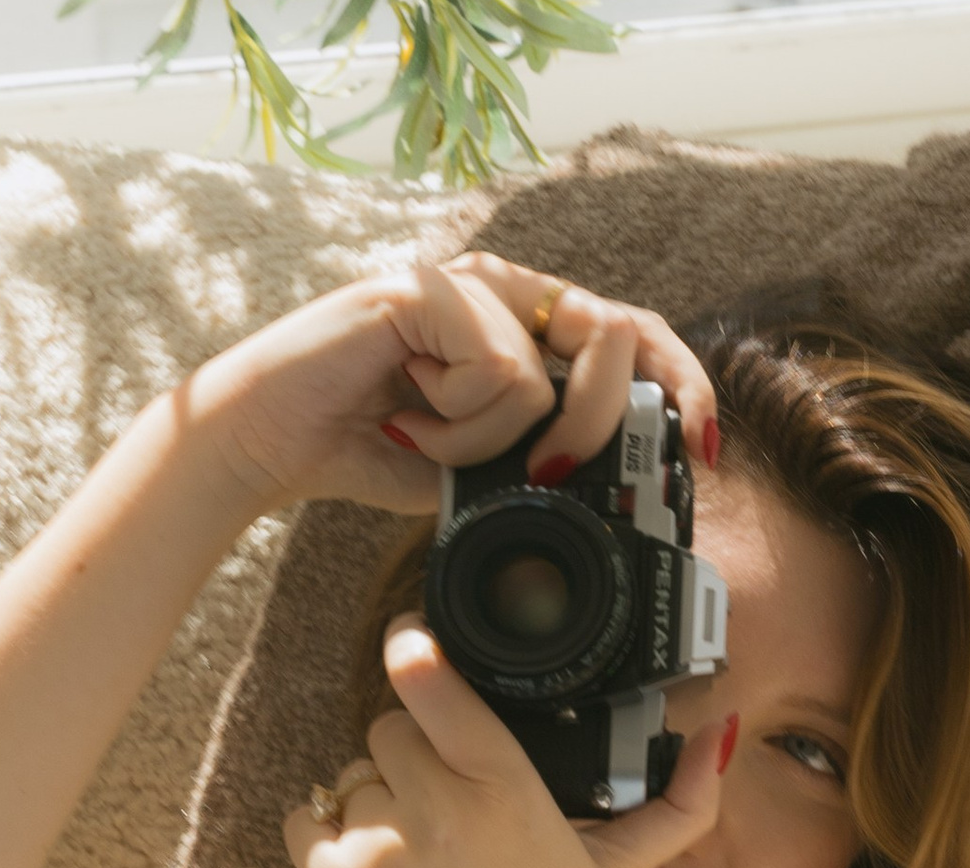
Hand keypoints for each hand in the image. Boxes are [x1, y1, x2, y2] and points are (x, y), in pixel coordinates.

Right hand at [187, 251, 717, 517]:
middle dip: (603, 419)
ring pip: (549, 371)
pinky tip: (403, 415)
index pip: (633, 335)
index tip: (702, 449)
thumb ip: (537, 459)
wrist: (266, 443)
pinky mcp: (430, 292)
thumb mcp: (475, 468)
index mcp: (523, 323)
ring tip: (424, 436)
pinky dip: (457, 422)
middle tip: (552, 469)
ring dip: (489, 440)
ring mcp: (468, 282)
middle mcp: (504, 289)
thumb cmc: (362, 448)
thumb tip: (608, 483)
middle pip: (618, 336)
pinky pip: (499, 373)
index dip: (682, 382)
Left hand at [283, 612, 732, 867]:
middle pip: (390, 729)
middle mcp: (440, 809)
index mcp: (505, 790)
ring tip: (414, 861)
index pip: (438, 689)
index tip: (406, 637)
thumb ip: (678, 805)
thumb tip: (720, 732)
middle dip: (409, 760)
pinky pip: (307, 819)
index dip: (415, 653)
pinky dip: (328, 837)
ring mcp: (380, 845)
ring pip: (352, 777)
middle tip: (441, 816)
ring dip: (374, 805)